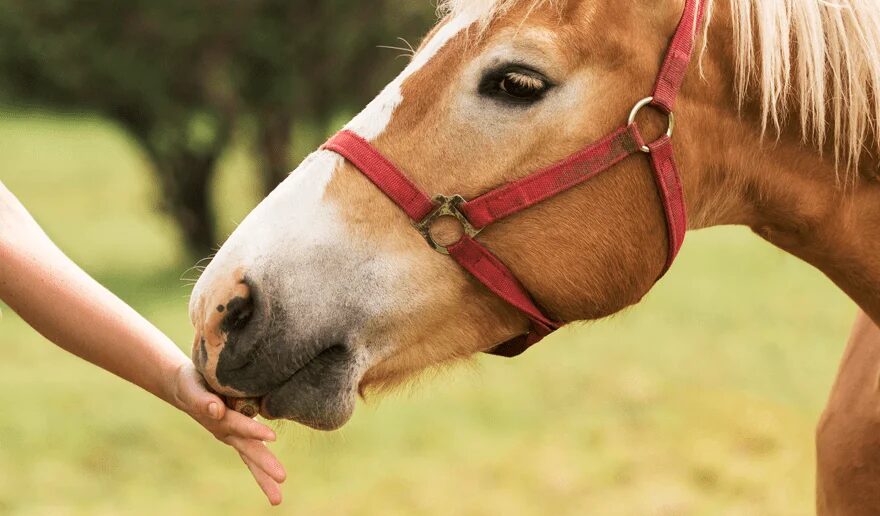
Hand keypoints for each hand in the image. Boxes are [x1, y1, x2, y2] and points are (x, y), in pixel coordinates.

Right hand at [170, 363, 285, 504]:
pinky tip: (275, 476)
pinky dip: (263, 458)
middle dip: (265, 465)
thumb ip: (202, 400)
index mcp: (219, 420)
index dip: (254, 430)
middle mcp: (227, 431)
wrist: (185, 385)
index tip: (272, 437)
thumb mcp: (191, 389)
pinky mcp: (237, 429)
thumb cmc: (191, 384)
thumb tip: (216, 410)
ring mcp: (232, 434)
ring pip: (251, 454)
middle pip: (249, 450)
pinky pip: (252, 445)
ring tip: (278, 494)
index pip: (239, 425)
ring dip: (265, 473)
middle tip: (282, 478)